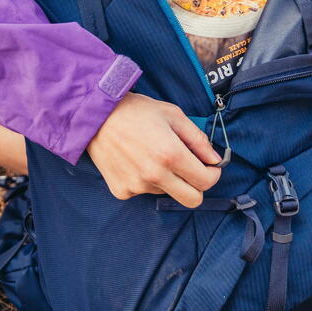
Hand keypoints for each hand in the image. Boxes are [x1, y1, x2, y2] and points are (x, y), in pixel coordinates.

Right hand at [87, 92, 221, 207]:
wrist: (96, 116)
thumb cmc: (135, 111)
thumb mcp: (173, 114)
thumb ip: (198, 138)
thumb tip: (215, 159)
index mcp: (171, 154)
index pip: (206, 181)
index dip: (213, 173)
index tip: (209, 166)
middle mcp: (155, 175)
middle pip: (192, 199)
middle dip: (197, 186)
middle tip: (190, 169)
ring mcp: (137, 186)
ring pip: (167, 192)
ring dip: (168, 179)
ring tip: (151, 154)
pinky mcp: (122, 190)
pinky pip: (144, 191)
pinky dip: (146, 180)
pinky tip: (135, 161)